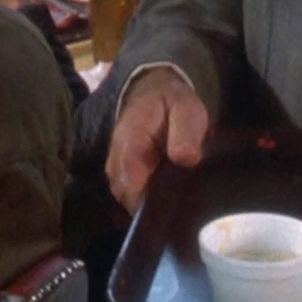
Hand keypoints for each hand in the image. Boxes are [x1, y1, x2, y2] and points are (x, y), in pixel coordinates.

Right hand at [105, 67, 208, 212]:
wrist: (152, 97)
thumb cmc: (172, 104)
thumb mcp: (186, 109)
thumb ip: (185, 131)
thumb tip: (186, 158)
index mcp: (130, 139)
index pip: (131, 180)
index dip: (152, 198)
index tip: (176, 204)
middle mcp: (116, 159)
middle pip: (128, 196)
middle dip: (155, 204)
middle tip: (183, 201)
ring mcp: (116, 171)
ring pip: (128, 200)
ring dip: (152, 203)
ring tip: (177, 197)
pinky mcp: (121, 179)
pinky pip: (130, 198)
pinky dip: (148, 201)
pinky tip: (168, 195)